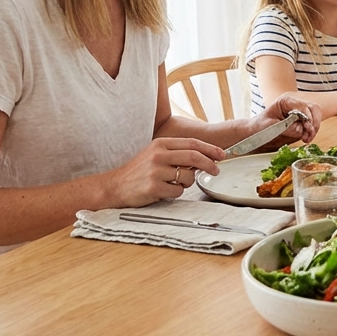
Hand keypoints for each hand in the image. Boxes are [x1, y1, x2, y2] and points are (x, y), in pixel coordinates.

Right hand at [109, 137, 225, 206]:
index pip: (192, 143)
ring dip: (188, 182)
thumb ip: (177, 153)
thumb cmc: (139, 171)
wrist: (115, 186)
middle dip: (210, 164)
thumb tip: (205, 156)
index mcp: (161, 143)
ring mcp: (156, 171)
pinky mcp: (154, 187)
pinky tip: (164, 191)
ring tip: (174, 183)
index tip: (222, 155)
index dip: (210, 149)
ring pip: (188, 176)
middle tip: (216, 170)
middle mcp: (158, 155)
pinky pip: (178, 191)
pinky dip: (176, 192)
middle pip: (194, 157)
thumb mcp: (156, 154)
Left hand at [262, 93, 323, 144]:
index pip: (304, 106)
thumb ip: (286, 127)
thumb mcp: (270, 126)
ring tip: (306, 139)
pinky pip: (313, 124)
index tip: (307, 130)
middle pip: (314, 109)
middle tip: (308, 135)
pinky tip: (305, 138)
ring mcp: (300, 112)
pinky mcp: (301, 121)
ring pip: (316, 116)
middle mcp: (295, 104)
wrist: (255, 132)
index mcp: (286, 101)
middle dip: (314, 123)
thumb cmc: (259, 127)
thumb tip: (301, 130)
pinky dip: (311, 132)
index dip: (308, 118)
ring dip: (314, 128)